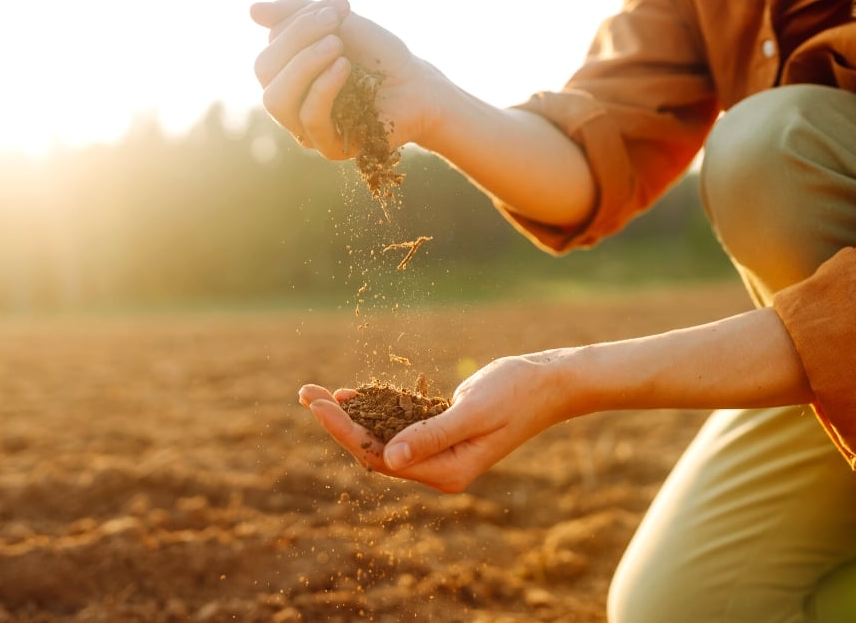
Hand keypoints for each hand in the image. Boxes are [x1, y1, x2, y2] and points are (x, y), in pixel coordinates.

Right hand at [250, 0, 441, 159]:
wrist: (417, 86)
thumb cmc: (378, 56)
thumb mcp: (341, 25)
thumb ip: (299, 15)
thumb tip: (252, 11)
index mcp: (286, 71)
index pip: (271, 45)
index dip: (298, 21)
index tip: (339, 7)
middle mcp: (289, 101)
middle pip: (265, 70)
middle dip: (296, 39)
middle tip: (334, 24)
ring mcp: (306, 128)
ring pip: (276, 99)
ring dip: (304, 64)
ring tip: (337, 46)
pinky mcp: (329, 147)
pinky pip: (310, 118)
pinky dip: (323, 88)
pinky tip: (344, 68)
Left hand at [298, 351, 572, 492]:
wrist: (551, 383)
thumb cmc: (517, 393)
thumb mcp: (473, 412)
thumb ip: (432, 435)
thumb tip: (389, 458)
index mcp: (446, 472)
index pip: (380, 457)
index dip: (344, 431)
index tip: (317, 404)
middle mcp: (439, 469)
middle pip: (373, 451)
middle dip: (337, 423)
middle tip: (304, 393)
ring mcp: (440, 453)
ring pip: (382, 439)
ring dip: (350, 416)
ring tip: (315, 393)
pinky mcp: (441, 433)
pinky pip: (398, 426)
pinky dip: (375, 410)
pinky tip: (352, 394)